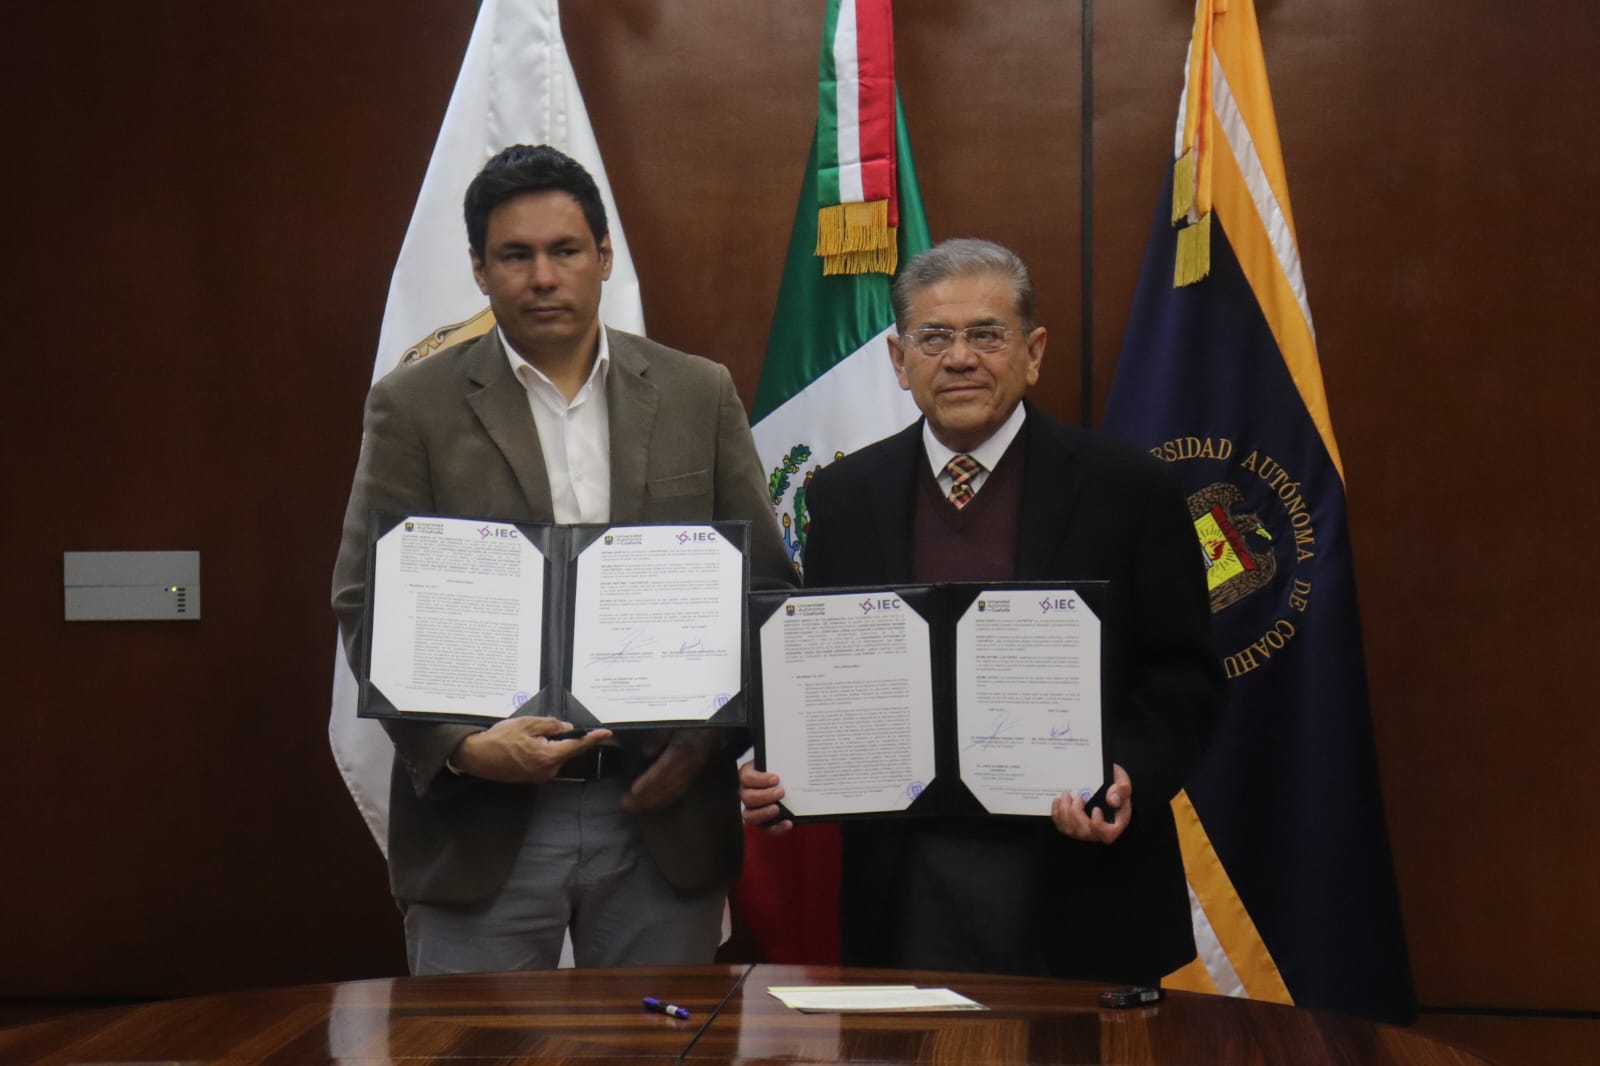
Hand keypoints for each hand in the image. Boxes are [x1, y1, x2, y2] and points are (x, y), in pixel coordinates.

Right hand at [452, 717, 612, 783]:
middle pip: (566, 750)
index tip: (607, 734)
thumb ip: (550, 725)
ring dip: (550, 744)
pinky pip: (546, 761)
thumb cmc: (500, 739)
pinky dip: (543, 751)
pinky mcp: (532, 777)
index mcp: (549, 756)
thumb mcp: (527, 724)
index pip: (577, 745)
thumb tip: (566, 728)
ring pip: (555, 755)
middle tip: (541, 727)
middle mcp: (548, 770)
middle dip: (562, 737)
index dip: (593, 738)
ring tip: (528, 735)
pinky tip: (527, 743)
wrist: (477, 757)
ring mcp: (540, 776)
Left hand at [621, 730, 719, 812]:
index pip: (662, 770)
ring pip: (672, 793)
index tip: (634, 790)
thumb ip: (659, 738)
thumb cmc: (690, 726)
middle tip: (627, 804)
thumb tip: (646, 751)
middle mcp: (689, 765)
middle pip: (666, 786)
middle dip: (646, 797)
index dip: (648, 781)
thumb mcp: (673, 725)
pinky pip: (679, 793)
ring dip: (653, 802)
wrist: (713, 730)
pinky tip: (652, 804)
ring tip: (636, 807)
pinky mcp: (694, 778)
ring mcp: (693, 773)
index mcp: (682, 750)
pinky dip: (665, 801)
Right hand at [739, 759, 792, 834]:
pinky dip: (776, 828)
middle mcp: (746, 793)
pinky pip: (765, 828)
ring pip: (750, 816)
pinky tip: (788, 823)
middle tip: (781, 792)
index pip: (746, 778)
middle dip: (764, 796)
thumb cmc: (777, 770)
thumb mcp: (775, 763)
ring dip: (764, 813)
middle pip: (747, 797)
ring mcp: (752, 809)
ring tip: (777, 809)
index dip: (760, 779)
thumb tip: (790, 765)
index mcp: (747, 776)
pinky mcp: (762, 821)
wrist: (783, 782)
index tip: (776, 779)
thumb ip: (778, 764)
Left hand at [1051, 763, 1132, 843]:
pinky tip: (1059, 801)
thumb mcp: (1122, 782)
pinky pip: (1062, 826)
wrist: (1105, 784)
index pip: (1107, 834)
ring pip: (1071, 830)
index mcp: (1115, 823)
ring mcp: (1086, 830)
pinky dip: (1057, 814)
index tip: (1096, 809)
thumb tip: (1112, 800)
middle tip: (1076, 796)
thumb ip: (1121, 789)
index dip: (1098, 826)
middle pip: (1085, 833)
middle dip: (1076, 814)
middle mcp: (1100, 830)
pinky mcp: (1073, 827)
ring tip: (1066, 795)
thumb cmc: (1114, 786)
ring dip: (1065, 812)